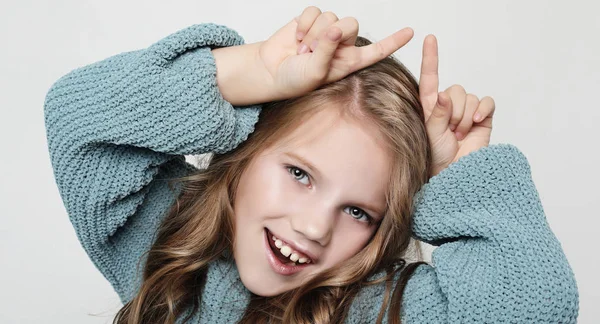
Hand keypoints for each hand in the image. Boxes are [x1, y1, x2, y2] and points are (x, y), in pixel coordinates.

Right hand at [257, 6, 413, 101]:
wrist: (271, 71)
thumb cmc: (295, 80)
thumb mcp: (315, 72)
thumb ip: (327, 51)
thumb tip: (335, 28)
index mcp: (349, 61)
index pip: (376, 50)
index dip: (393, 41)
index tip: (411, 31)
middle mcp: (341, 44)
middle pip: (351, 24)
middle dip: (331, 35)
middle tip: (312, 52)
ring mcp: (326, 31)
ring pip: (331, 17)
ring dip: (313, 34)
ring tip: (302, 50)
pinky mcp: (311, 20)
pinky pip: (314, 11)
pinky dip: (303, 24)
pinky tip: (296, 38)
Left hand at [419, 35, 495, 176]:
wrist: (455, 172)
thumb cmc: (436, 156)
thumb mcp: (430, 134)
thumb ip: (437, 113)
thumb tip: (444, 94)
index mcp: (430, 106)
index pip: (430, 78)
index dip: (430, 58)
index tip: (430, 38)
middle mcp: (448, 105)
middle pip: (455, 89)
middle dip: (453, 111)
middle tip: (450, 132)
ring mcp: (467, 110)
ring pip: (469, 97)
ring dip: (465, 117)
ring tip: (459, 135)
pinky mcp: (483, 116)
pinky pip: (486, 101)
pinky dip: (482, 109)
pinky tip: (476, 122)